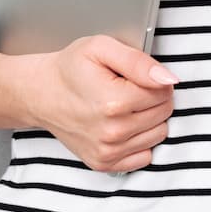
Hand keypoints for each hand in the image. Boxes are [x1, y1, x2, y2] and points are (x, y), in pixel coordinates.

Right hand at [26, 35, 177, 172]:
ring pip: (159, 134)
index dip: (155, 79)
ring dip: (149, 118)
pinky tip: (124, 125)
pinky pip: (145, 156)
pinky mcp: (103, 163)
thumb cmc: (70, 69)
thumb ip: (139, 62)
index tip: (136, 76)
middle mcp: (112, 132)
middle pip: (164, 113)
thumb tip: (168, 79)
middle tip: (129, 88)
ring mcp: (107, 151)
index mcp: (114, 102)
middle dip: (154, 97)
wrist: (41, 94)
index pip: (164, 92)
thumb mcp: (101, 48)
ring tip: (125, 106)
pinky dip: (140, 140)